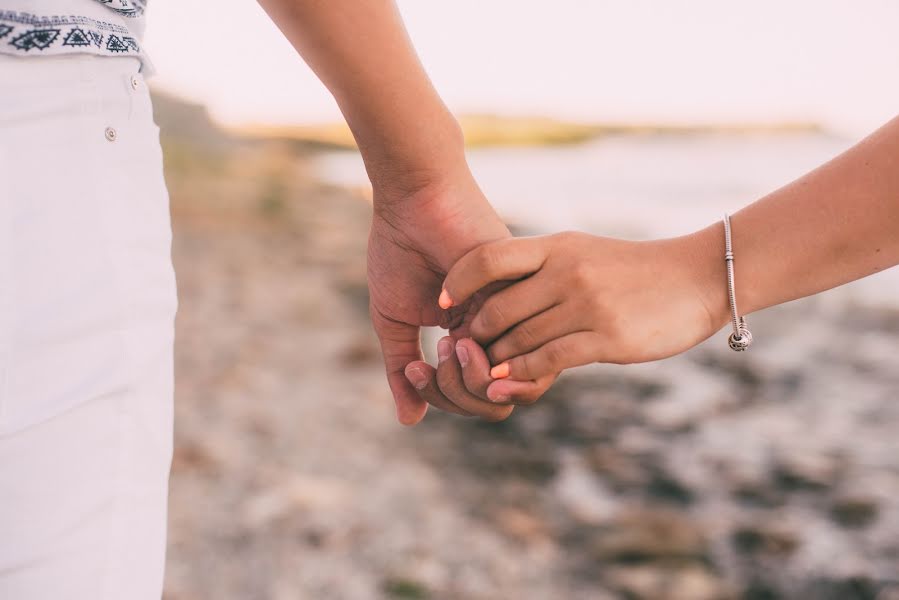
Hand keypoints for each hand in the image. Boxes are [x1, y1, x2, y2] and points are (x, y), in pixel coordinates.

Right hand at [367, 165, 557, 423]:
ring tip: (445, 347)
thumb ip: (403, 371)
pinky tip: (456, 338)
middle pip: (495, 400)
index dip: (444, 399)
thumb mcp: (395, 322)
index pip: (475, 395)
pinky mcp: (522, 300)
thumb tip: (410, 421)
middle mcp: (500, 329)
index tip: (416, 372)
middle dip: (454, 397)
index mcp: (474, 335)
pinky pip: (515, 359)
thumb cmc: (401, 252)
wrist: (414, 201)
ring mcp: (513, 316)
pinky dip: (479, 364)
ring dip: (464, 383)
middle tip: (426, 367)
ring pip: (507, 387)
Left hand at [441, 230, 728, 391]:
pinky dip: (520, 375)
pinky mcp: (606, 337)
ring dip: (493, 360)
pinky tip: (504, 384)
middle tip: (461, 351)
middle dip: (473, 334)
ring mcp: (587, 304)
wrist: (697, 278)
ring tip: (479, 372)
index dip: (457, 281)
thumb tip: (497, 296)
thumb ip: (543, 270)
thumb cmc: (633, 270)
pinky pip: (549, 359)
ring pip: (519, 338)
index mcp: (556, 247)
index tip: (442, 303)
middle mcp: (567, 272)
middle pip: (497, 308)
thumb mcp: (583, 253)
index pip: (489, 258)